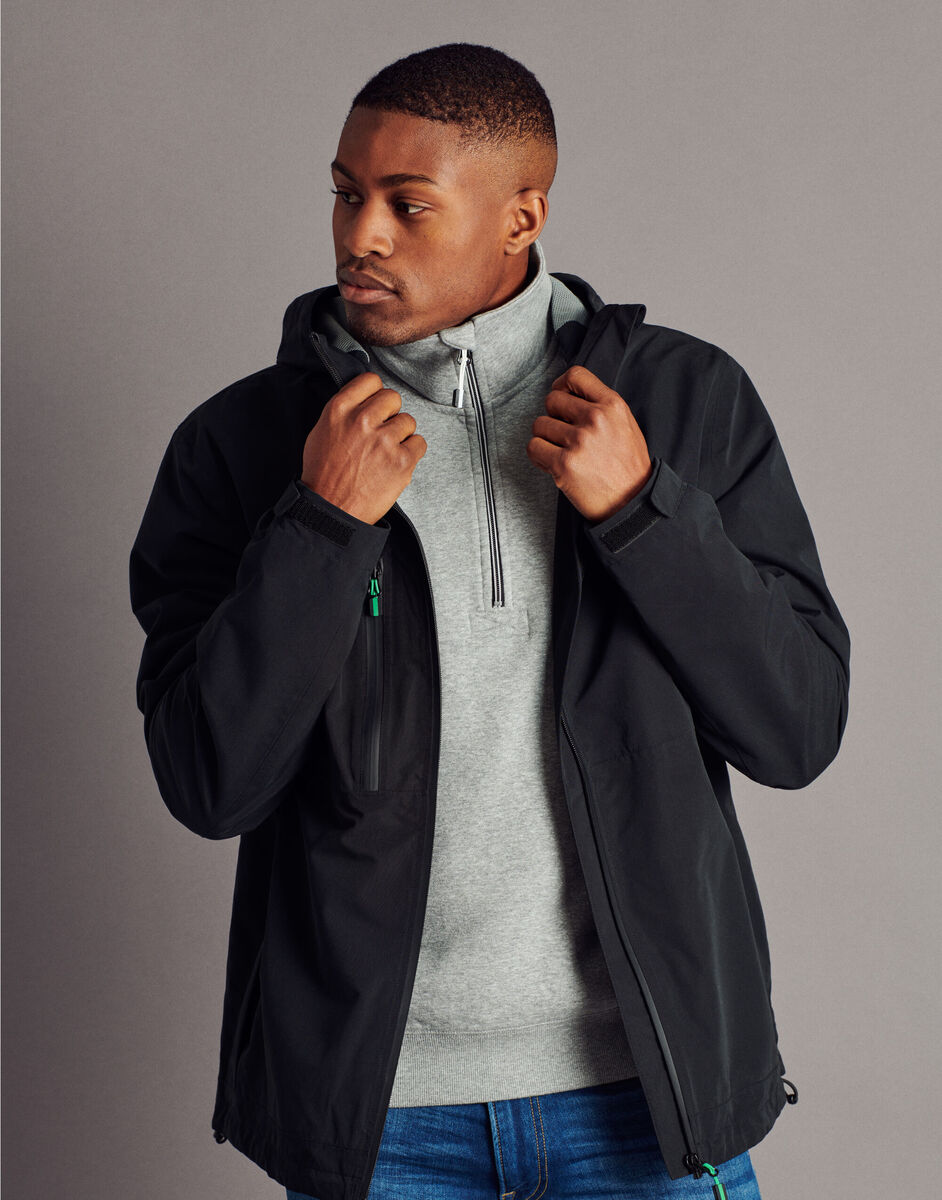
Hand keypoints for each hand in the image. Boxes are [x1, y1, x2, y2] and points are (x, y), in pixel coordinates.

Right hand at [301, 372, 426, 525]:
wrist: (331, 511)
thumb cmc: (324, 476)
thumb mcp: (321, 433)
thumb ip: (344, 413)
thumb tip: (363, 402)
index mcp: (339, 410)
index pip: (370, 380)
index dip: (375, 392)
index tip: (377, 404)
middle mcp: (362, 420)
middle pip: (392, 398)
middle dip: (390, 413)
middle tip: (383, 431)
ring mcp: (384, 440)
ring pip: (408, 421)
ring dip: (401, 435)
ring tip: (387, 451)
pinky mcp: (401, 460)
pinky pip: (420, 443)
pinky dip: (412, 452)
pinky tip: (397, 461)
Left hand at [526, 365, 652, 522]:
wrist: (632, 503)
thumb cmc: (628, 466)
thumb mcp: (625, 424)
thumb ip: (600, 406)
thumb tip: (568, 393)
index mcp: (613, 405)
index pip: (575, 375)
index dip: (561, 385)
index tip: (559, 397)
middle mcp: (596, 419)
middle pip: (552, 400)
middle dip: (554, 416)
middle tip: (564, 434)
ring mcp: (579, 441)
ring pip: (539, 425)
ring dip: (546, 438)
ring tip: (562, 452)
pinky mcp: (564, 464)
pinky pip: (534, 447)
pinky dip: (539, 456)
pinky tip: (552, 463)